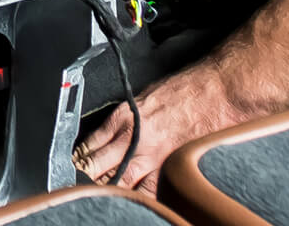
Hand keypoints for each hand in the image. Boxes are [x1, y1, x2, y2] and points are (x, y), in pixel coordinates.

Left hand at [72, 63, 247, 194]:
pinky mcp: (170, 171)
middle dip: (87, 175)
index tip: (75, 161)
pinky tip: (130, 196)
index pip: (90, 144)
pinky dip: (136, 196)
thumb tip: (105, 136)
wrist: (213, 94)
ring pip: (119, 185)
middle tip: (79, 180)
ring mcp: (152, 160)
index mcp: (123, 118)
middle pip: (97, 168)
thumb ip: (122, 119)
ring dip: (108, 187)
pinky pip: (147, 193)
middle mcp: (134, 141)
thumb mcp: (140, 98)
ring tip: (102, 190)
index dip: (78, 156)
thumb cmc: (182, 91)